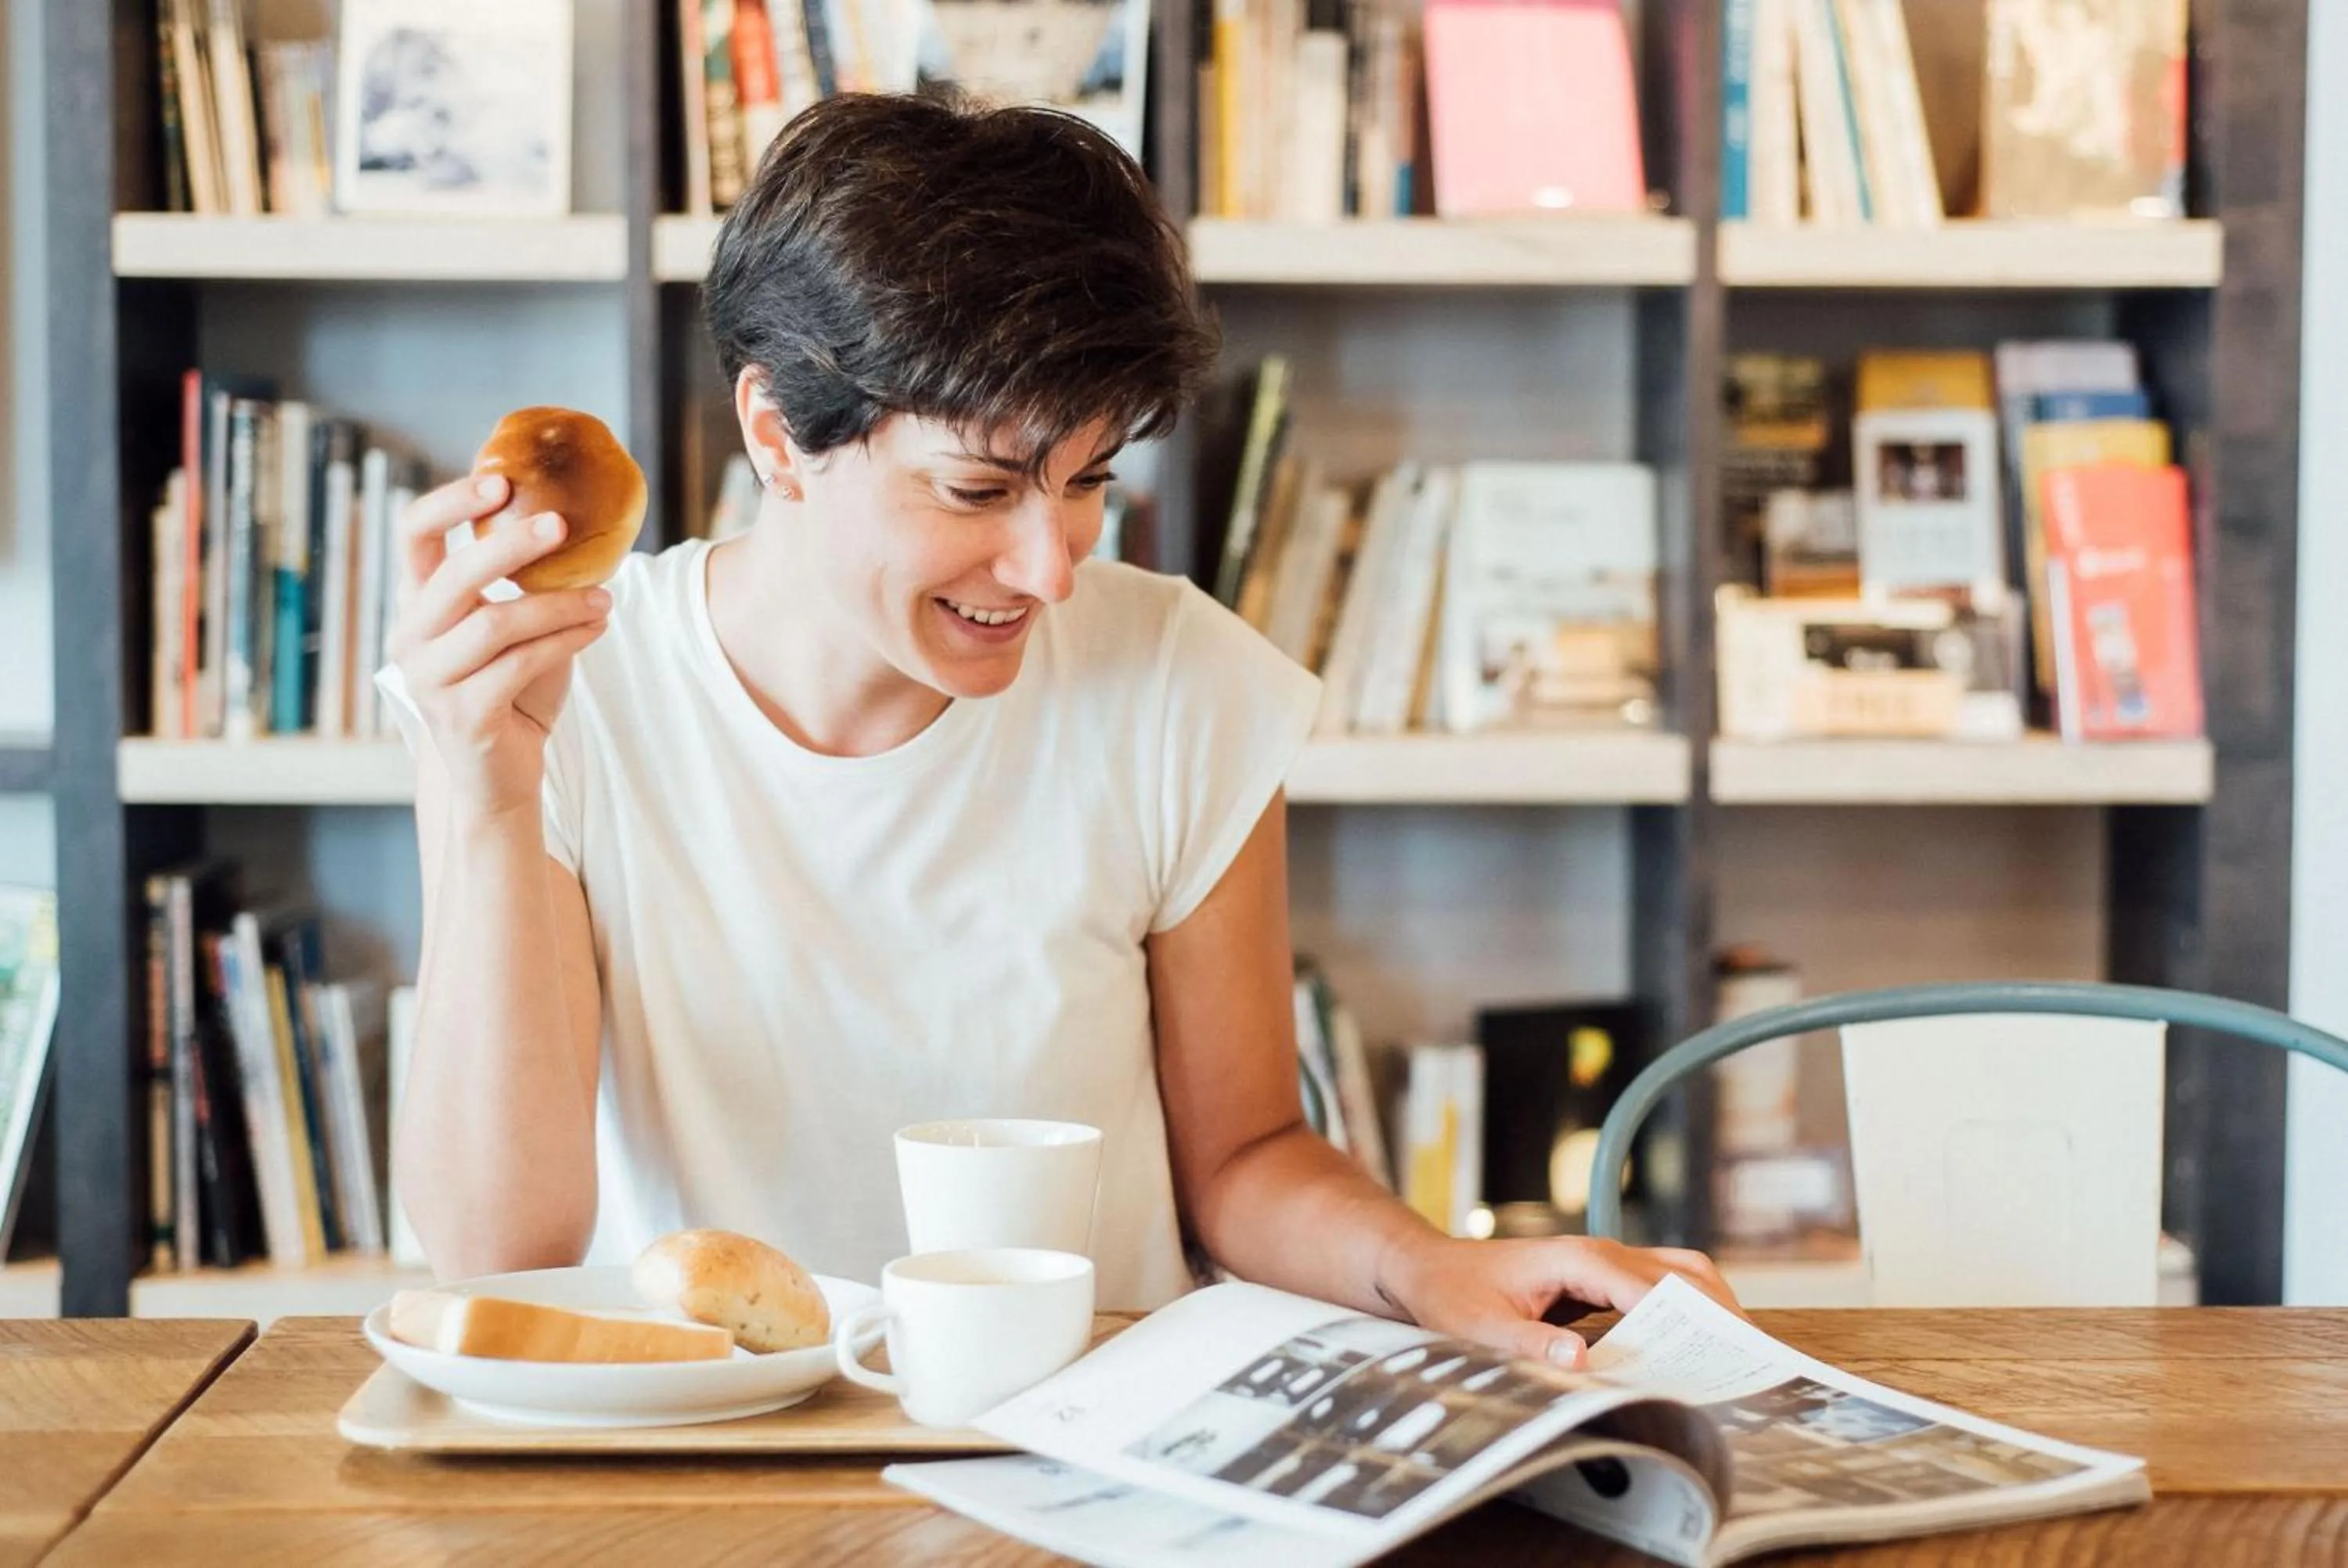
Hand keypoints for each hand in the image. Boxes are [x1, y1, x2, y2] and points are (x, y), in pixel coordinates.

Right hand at [388, 473, 612, 818]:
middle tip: (562, 524)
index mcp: (418, 604)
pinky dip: (565, 641)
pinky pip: (520, 665)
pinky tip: (596, 628)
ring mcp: (430, 679)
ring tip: (605, 598)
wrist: (499, 778)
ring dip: (559, 604)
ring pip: (496, 623)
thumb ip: (520, 583)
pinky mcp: (463, 715)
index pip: (413, 533)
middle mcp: (410, 637)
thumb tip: (570, 517)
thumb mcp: (511, 629)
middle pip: (455, 574)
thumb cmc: (511, 692)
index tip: (501, 480)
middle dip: (510, 545)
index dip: (451, 501)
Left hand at [1380, 1233, 1743, 1369]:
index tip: (1726, 1351)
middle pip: (1682, 1274)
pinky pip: (1661, 1288)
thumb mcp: (1479, 1326)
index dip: (1691, 1319)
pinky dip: (1690, 1311)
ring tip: (1739, 1356)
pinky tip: (1700, 1349)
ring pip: (1679, 1274)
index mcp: (1577, 1260)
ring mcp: (1605, 1262)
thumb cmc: (1452, 1294)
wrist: (1430, 1270)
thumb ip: (1527, 1342)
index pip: (1650, 1288)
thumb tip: (1578, 1360)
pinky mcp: (1603, 1278)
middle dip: (1720, 1312)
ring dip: (1711, 1308)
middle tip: (1753, 1360)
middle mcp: (1599, 1253)